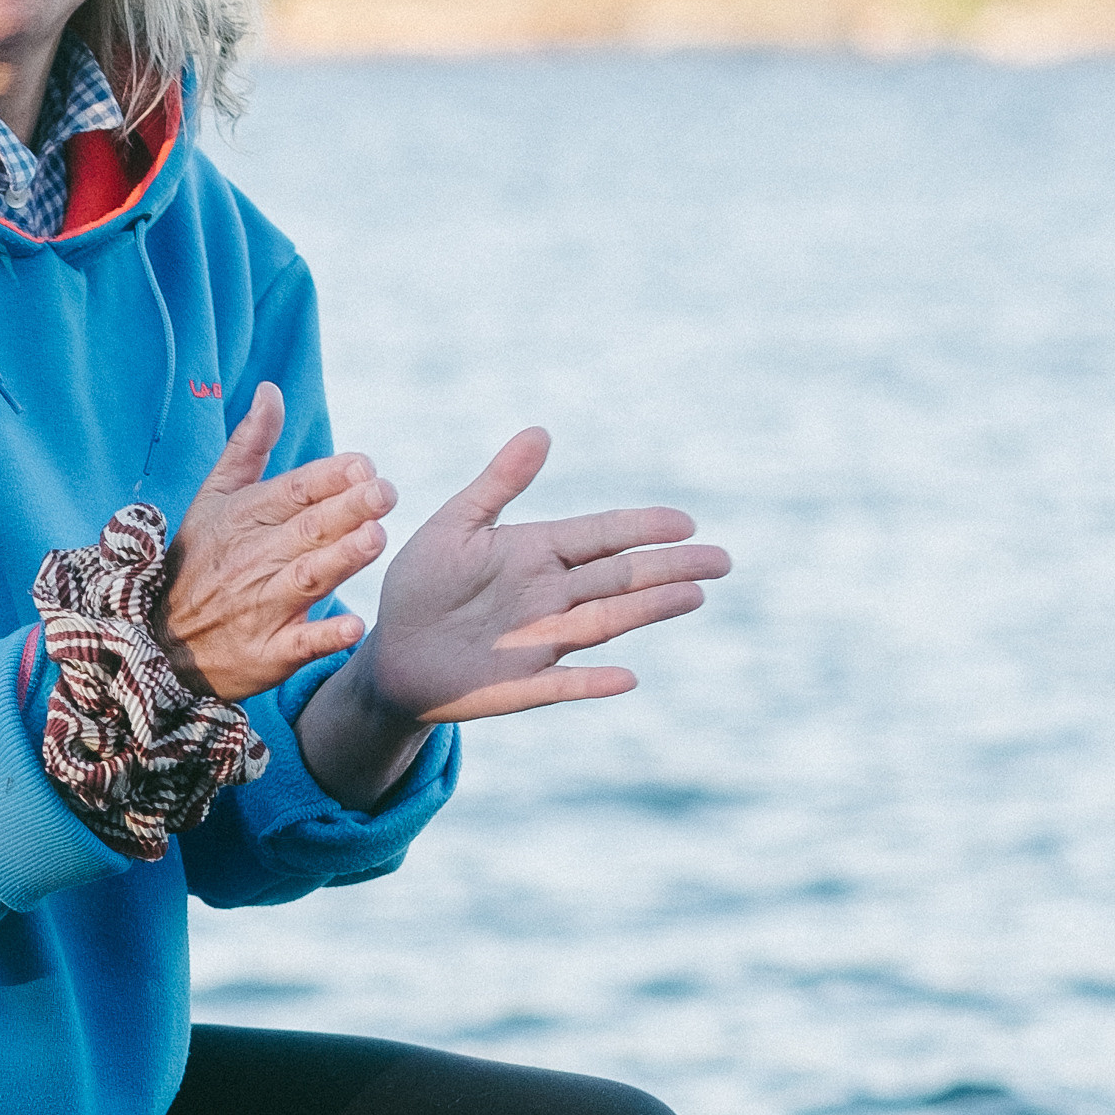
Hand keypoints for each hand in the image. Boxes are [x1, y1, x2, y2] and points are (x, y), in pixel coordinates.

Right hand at [153, 382, 394, 701]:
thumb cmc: (198, 563)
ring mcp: (260, 607)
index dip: (327, 477)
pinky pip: (298, 644)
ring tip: (375, 539)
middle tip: (385, 492)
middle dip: (347, 510)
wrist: (160, 643)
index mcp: (245, 518)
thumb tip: (271, 390)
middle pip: (306, 530)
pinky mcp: (267, 653)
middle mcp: (254, 559)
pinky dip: (324, 636)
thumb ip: (248, 446)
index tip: (364, 464)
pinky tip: (353, 626)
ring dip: (340, 560)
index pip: (292, 491)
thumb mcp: (214, 499)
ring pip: (305, 579)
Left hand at [295, 427, 729, 807]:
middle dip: (670, 568)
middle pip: (620, 577)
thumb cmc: (422, 586)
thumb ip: (499, 484)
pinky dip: (593, 682)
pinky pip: (564, 684)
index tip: (685, 523)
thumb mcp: (454, 525)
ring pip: (606, 620)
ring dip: (648, 611)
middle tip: (721, 559)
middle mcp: (552, 595)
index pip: (602, 535)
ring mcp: (543, 640)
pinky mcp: (524, 684)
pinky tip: (626, 679)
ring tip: (694, 597)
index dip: (642, 528)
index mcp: (538, 552)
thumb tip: (540, 431)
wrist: (393, 654)